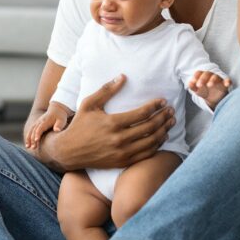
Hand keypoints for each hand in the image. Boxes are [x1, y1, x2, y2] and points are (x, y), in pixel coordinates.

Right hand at [25, 103, 71, 148]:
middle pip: (34, 131)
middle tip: (33, 147)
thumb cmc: (60, 116)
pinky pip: (31, 130)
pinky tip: (28, 143)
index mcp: (45, 121)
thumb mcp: (62, 120)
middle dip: (32, 139)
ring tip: (27, 146)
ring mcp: (37, 122)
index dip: (37, 134)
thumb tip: (56, 130)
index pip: (40, 128)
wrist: (57, 109)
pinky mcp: (37, 124)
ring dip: (28, 138)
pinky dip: (28, 136)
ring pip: (31, 131)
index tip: (36, 140)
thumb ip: (59, 125)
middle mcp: (39, 122)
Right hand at [43, 74, 175, 170]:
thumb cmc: (79, 125)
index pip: (142, 113)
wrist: (69, 151)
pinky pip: (146, 154)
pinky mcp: (123, 162)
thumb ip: (107, 90)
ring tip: (170, 122)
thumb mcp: (89, 104)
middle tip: (171, 110)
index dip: (155, 106)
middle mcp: (119, 139)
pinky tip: (161, 137)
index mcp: (112, 123)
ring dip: (164, 131)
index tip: (162, 101)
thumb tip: (123, 76)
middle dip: (164, 117)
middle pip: (150, 127)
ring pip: (151, 142)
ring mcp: (122, 153)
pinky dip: (156, 145)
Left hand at [188, 70, 231, 109]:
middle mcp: (211, 75)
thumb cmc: (205, 91)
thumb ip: (193, 87)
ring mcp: (218, 78)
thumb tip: (189, 83)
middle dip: (203, 79)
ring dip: (212, 80)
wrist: (214, 98)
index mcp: (203, 75)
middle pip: (207, 73)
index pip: (199, 73)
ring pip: (216, 76)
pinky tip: (226, 84)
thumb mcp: (198, 90)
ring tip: (209, 85)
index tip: (193, 82)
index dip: (196, 76)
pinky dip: (227, 81)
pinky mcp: (225, 82)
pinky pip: (227, 80)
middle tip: (199, 85)